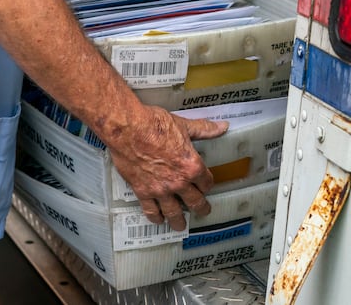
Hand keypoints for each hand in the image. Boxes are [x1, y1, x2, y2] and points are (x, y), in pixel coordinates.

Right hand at [106, 105, 227, 230]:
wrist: (128, 129)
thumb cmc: (155, 125)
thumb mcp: (184, 125)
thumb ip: (204, 129)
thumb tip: (222, 127)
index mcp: (192, 166)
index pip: (206, 182)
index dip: (207, 184)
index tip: (205, 185)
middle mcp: (178, 182)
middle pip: (194, 202)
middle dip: (200, 208)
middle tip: (202, 211)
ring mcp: (160, 189)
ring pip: (174, 212)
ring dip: (179, 220)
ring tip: (180, 225)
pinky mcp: (142, 191)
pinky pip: (151, 210)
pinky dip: (155, 217)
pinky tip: (158, 220)